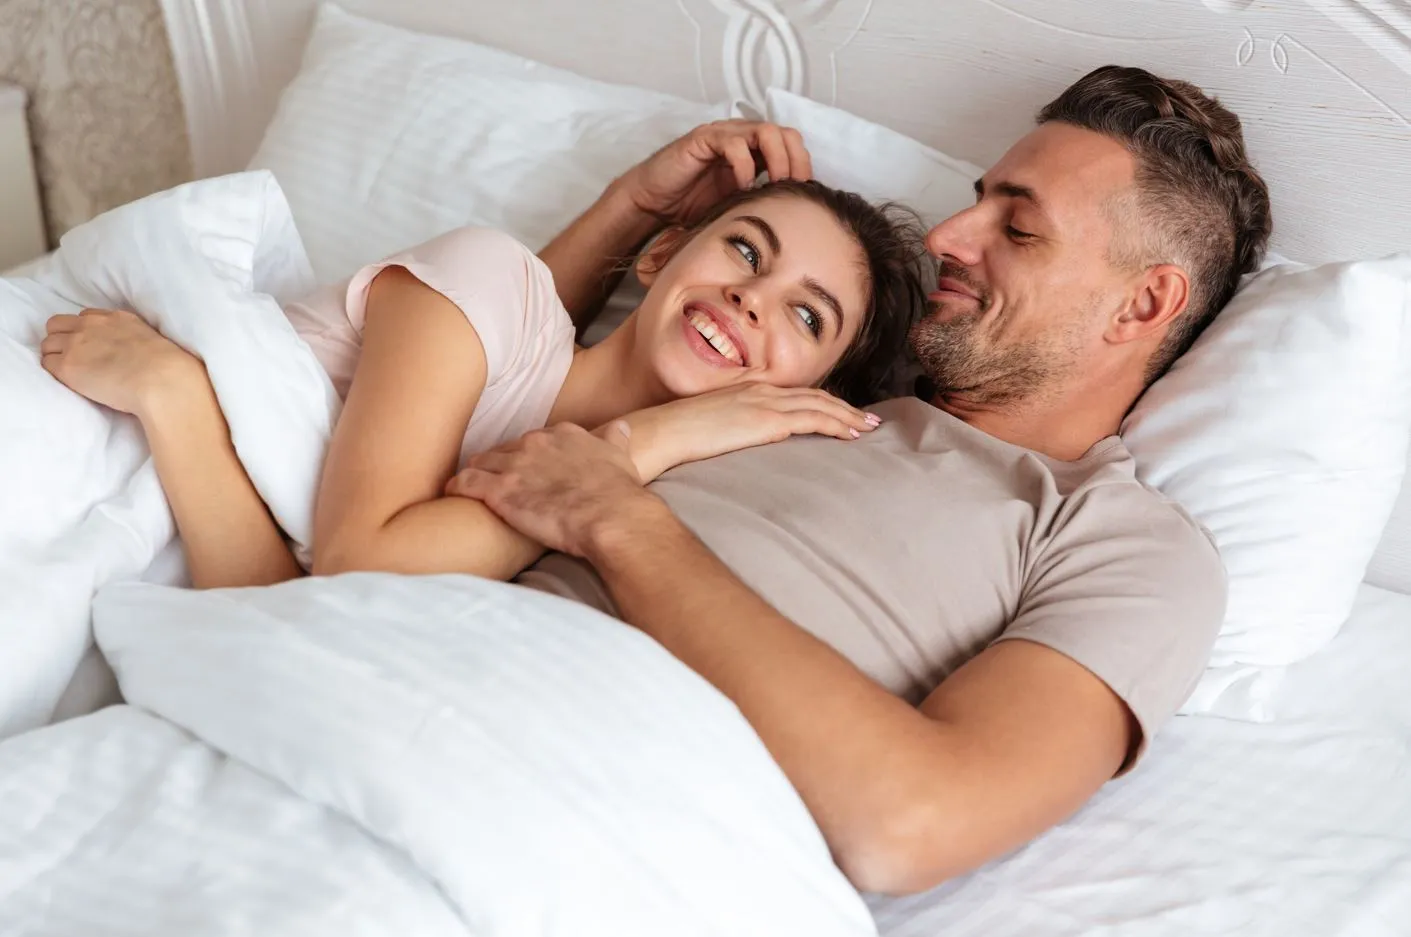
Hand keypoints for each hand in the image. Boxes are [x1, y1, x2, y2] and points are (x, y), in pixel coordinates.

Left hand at [41, 308, 204, 419]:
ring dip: (56, 355)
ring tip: (72, 371)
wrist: (161, 380)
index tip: (92, 345)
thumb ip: (135, 339)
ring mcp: (77, 344)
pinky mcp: (67, 366)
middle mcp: (92, 325)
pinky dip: (55, 371)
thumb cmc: (167, 367)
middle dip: (62, 338)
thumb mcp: (153, 340)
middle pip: (58, 324)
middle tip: (75, 357)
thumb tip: (134, 353)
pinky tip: (71, 381)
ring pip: (48, 344)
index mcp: (116, 318)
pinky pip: (47, 363)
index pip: (86, 317)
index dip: (85, 332)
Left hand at [444, 422, 662, 557]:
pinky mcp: (498, 491)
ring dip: (476, 475)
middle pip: (504, 450)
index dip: (528, 456)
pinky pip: (464, 483)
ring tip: (471, 489)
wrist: (611, 515)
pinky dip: (456, 487)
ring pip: (480, 463)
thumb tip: (620, 426)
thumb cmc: (618, 492)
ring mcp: (514, 465)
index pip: (534, 440)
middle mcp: (535, 443)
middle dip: (500, 465)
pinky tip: (453, 494)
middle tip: (499, 483)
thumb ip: (614, 439)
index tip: (526, 468)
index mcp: (562, 434)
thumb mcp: (621, 456)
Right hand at [618, 120, 812, 227]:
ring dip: (777, 159)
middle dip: (795, 161)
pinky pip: (733, 142)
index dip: (803, 167)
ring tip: (774, 185)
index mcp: (755, 153)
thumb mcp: (737, 207)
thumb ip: (761, 203)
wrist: (654, 205)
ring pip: (765, 131)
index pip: (793, 147)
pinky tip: (742, 187)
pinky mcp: (703, 139)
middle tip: (793, 189)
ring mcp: (724, 135)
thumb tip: (794, 220)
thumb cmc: (693, 207)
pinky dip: (745, 164)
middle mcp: (742, 138)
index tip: (805, 195)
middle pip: (786, 133)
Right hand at [625, 384, 881, 482]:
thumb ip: (724, 431)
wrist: (658, 434)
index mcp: (744, 391)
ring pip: (819, 405)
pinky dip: (838, 424)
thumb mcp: (703, 429)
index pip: (792, 394)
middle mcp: (758, 390)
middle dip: (843, 408)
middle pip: (812, 396)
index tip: (840, 414)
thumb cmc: (670, 437)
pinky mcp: (766, 420)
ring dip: (848, 416)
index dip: (820, 402)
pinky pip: (813, 418)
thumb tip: (733, 445)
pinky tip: (852, 434)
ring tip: (869, 428)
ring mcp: (763, 402)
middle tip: (867, 421)